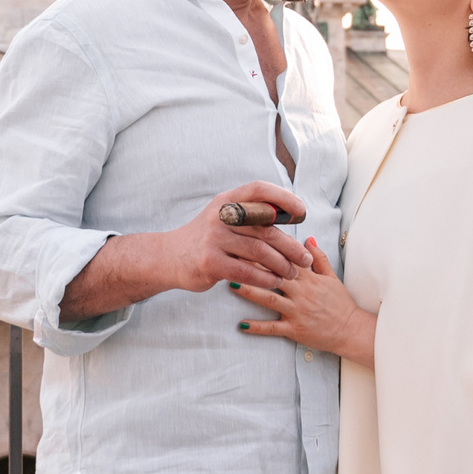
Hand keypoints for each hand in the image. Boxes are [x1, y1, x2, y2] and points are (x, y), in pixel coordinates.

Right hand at [58, 183, 312, 320]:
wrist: (167, 258)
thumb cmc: (205, 239)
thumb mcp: (223, 218)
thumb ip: (250, 216)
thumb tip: (288, 216)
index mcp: (227, 201)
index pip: (259, 190)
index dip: (283, 198)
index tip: (301, 213)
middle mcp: (220, 216)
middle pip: (266, 228)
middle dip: (290, 246)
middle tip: (305, 259)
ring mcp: (214, 239)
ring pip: (260, 251)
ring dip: (281, 265)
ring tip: (292, 274)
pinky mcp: (210, 263)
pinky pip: (247, 272)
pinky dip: (265, 279)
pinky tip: (274, 283)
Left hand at [235, 240, 374, 368]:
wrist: (351, 330)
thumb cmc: (340, 303)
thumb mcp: (332, 277)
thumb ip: (318, 258)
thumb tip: (308, 238)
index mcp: (308, 277)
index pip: (285, 258)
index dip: (267, 248)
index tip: (249, 239)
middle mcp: (301, 292)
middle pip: (273, 275)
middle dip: (253, 265)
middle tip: (232, 255)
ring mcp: (297, 311)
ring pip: (269, 299)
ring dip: (249, 291)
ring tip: (230, 283)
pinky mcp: (294, 329)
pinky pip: (273, 328)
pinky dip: (256, 327)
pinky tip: (241, 324)